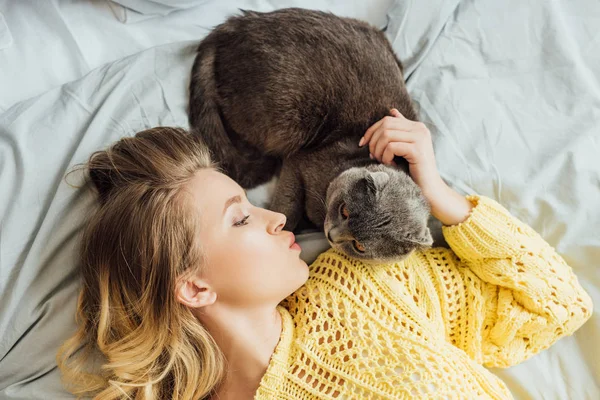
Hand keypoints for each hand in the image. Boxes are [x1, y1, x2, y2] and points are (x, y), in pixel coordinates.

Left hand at [359, 109, 472, 225]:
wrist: (429, 190)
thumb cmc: (414, 171)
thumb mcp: (404, 147)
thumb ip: (399, 131)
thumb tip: (392, 111)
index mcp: (416, 126)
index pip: (387, 120)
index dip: (371, 131)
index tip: (362, 144)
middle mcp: (420, 129)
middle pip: (385, 125)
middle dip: (373, 141)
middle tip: (374, 157)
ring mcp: (420, 138)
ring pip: (386, 135)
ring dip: (379, 150)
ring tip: (383, 161)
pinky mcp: (418, 149)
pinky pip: (391, 147)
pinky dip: (386, 157)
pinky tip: (392, 165)